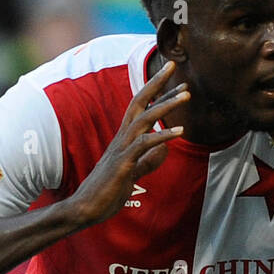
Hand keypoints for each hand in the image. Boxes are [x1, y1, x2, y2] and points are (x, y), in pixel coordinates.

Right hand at [68, 60, 189, 227]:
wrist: (86, 209)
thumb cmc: (107, 190)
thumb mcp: (134, 172)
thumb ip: (148, 159)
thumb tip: (164, 150)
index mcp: (125, 138)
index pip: (141, 106)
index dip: (157, 91)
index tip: (177, 79)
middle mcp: (123, 138)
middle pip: (139, 102)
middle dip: (156, 82)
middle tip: (173, 65)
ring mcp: (122, 149)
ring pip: (144, 118)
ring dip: (166, 105)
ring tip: (187, 95)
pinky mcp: (123, 163)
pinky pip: (144, 144)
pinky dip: (163, 135)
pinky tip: (180, 131)